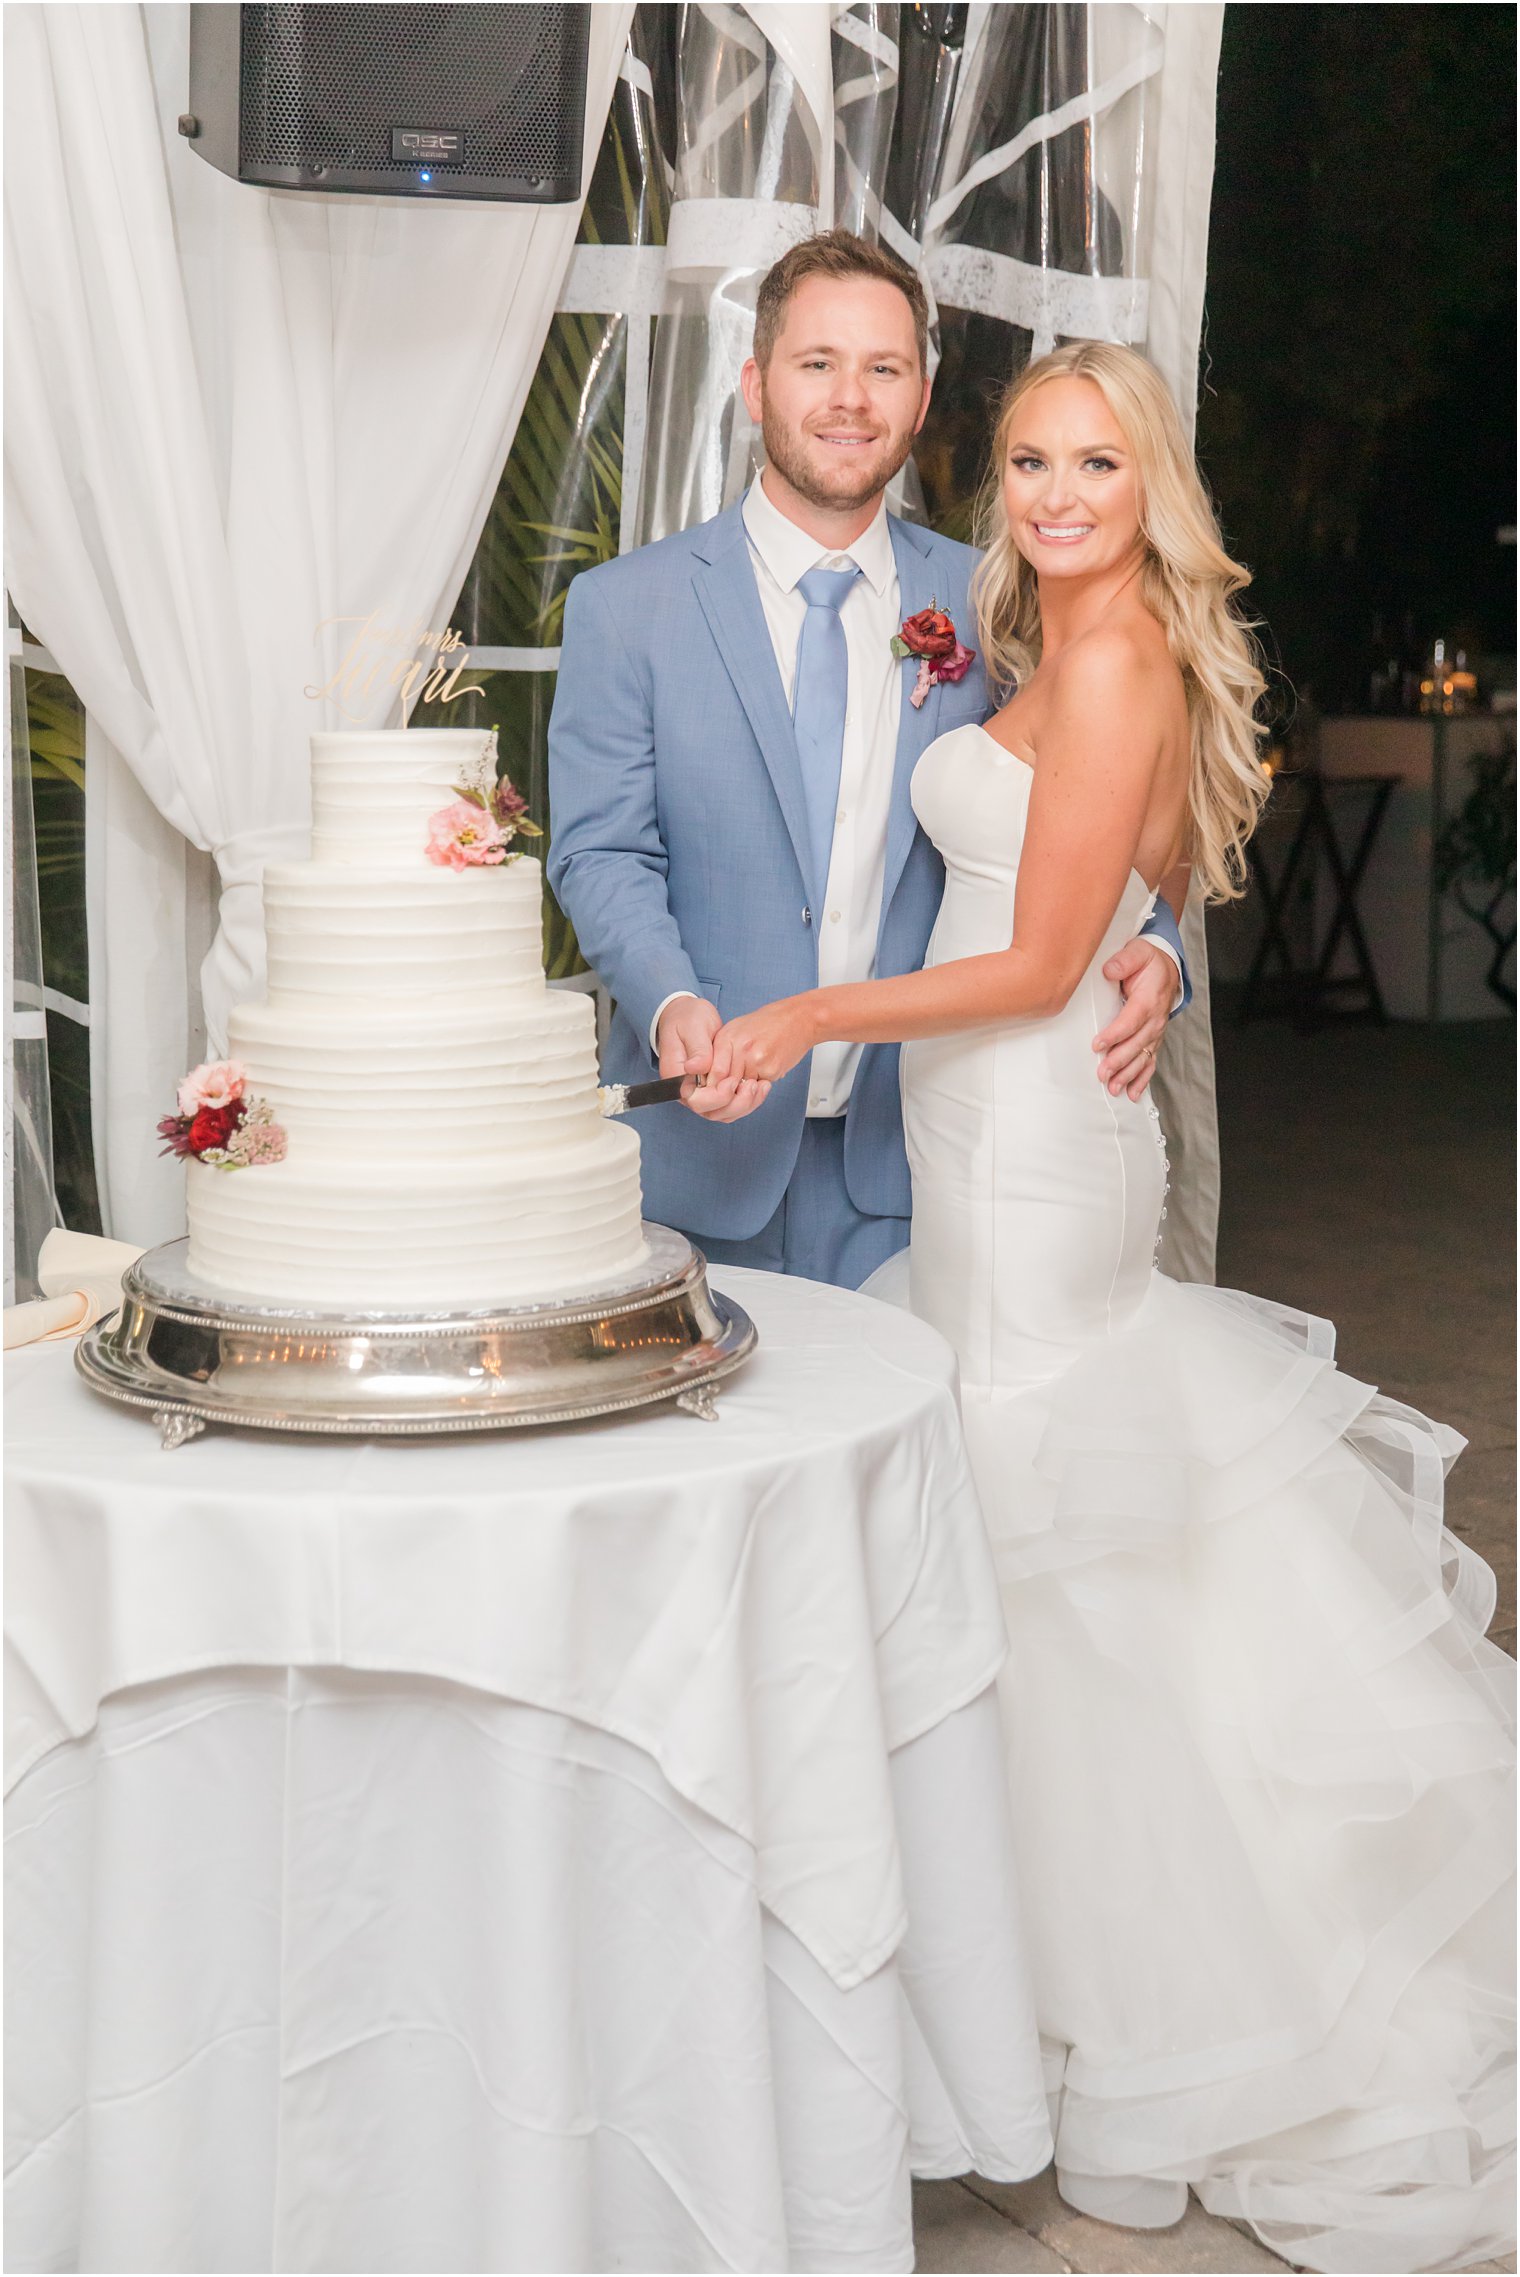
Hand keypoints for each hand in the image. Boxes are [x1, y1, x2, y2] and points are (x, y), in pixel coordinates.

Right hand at [656, 996, 769, 1121]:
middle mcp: (686, 1090)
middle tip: (753, 1086)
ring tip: (761, 1086)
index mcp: (676, 1076)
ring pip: (723, 1112)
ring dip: (744, 1104)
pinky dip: (747, 1101)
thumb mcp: (692, 1027)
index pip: (695, 1100)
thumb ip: (697, 1049)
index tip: (732, 1081)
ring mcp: (700, 1092)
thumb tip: (696, 1068)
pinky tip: (760, 1087)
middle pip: (711, 1112)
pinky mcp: (713, 1089)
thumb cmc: (687, 1018)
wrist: (687, 1015)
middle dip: (735, 1104)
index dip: (717, 1096)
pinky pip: (730, 1105)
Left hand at [717, 997, 816, 1090]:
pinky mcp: (771, 1069)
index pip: (713, 1073)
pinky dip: (763, 1081)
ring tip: (756, 1068)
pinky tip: (768, 1066)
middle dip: (731, 1089)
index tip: (719, 1088)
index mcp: (727, 1038)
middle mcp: (739, 1048)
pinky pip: (760, 1086)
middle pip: (727, 1084)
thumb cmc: (768, 1023)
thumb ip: (722, 1053)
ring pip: (744, 1088)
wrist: (798, 1018)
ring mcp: (756, 1059)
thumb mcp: (737, 1030)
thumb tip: (712, 1079)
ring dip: (748, 1086)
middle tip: (740, 1082)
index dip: (715, 1086)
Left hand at [1093, 939, 1173, 1099]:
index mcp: (1150, 999)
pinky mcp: (1154, 1039)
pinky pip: (1150, 1062)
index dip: (1115, 1034)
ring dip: (1129, 1074)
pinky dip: (1142, 1079)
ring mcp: (1156, 1031)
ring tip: (1115, 1088)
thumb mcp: (1138, 952)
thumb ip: (1124, 960)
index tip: (1098, 1045)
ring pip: (1144, 1057)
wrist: (1167, 969)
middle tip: (1103, 1073)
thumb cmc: (1149, 962)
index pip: (1132, 1020)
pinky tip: (1133, 1093)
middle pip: (1137, 1043)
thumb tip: (1109, 970)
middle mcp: (1155, 1019)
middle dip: (1120, 1061)